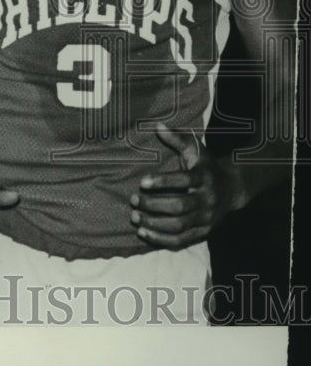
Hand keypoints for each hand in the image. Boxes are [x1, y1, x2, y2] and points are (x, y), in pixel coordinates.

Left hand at [129, 123, 240, 249]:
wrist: (232, 189)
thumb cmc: (206, 166)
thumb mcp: (195, 150)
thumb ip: (176, 138)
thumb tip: (157, 125)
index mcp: (204, 177)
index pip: (183, 180)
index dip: (162, 182)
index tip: (142, 182)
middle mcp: (207, 199)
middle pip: (179, 206)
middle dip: (153, 205)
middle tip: (133, 200)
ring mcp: (206, 218)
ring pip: (179, 226)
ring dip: (154, 224)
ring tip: (135, 218)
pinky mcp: (203, 232)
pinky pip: (181, 240)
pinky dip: (161, 239)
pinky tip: (144, 233)